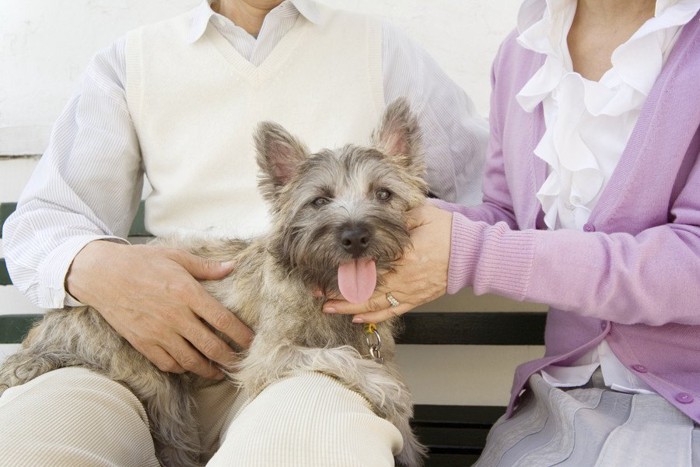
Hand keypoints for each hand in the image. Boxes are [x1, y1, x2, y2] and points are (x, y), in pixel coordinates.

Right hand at [66, 240, 253, 378]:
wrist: (101, 274)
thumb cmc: (141, 261)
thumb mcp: (176, 257)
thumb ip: (206, 267)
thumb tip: (232, 267)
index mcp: (187, 292)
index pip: (223, 320)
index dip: (241, 334)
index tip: (252, 341)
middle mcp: (175, 316)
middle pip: (212, 346)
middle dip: (231, 358)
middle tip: (242, 363)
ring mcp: (158, 332)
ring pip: (191, 360)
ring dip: (210, 369)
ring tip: (221, 371)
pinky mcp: (143, 343)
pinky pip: (168, 363)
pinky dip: (183, 368)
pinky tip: (192, 367)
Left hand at [323, 204, 451, 322]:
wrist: (472, 252)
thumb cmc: (449, 231)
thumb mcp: (422, 214)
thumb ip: (397, 214)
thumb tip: (374, 212)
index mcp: (404, 255)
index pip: (368, 264)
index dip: (345, 269)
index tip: (326, 268)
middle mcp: (404, 277)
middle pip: (365, 288)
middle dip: (339, 292)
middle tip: (318, 292)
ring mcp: (410, 291)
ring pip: (374, 304)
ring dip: (349, 307)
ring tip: (329, 307)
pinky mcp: (416, 299)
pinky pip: (390, 311)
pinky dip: (372, 316)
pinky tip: (355, 317)